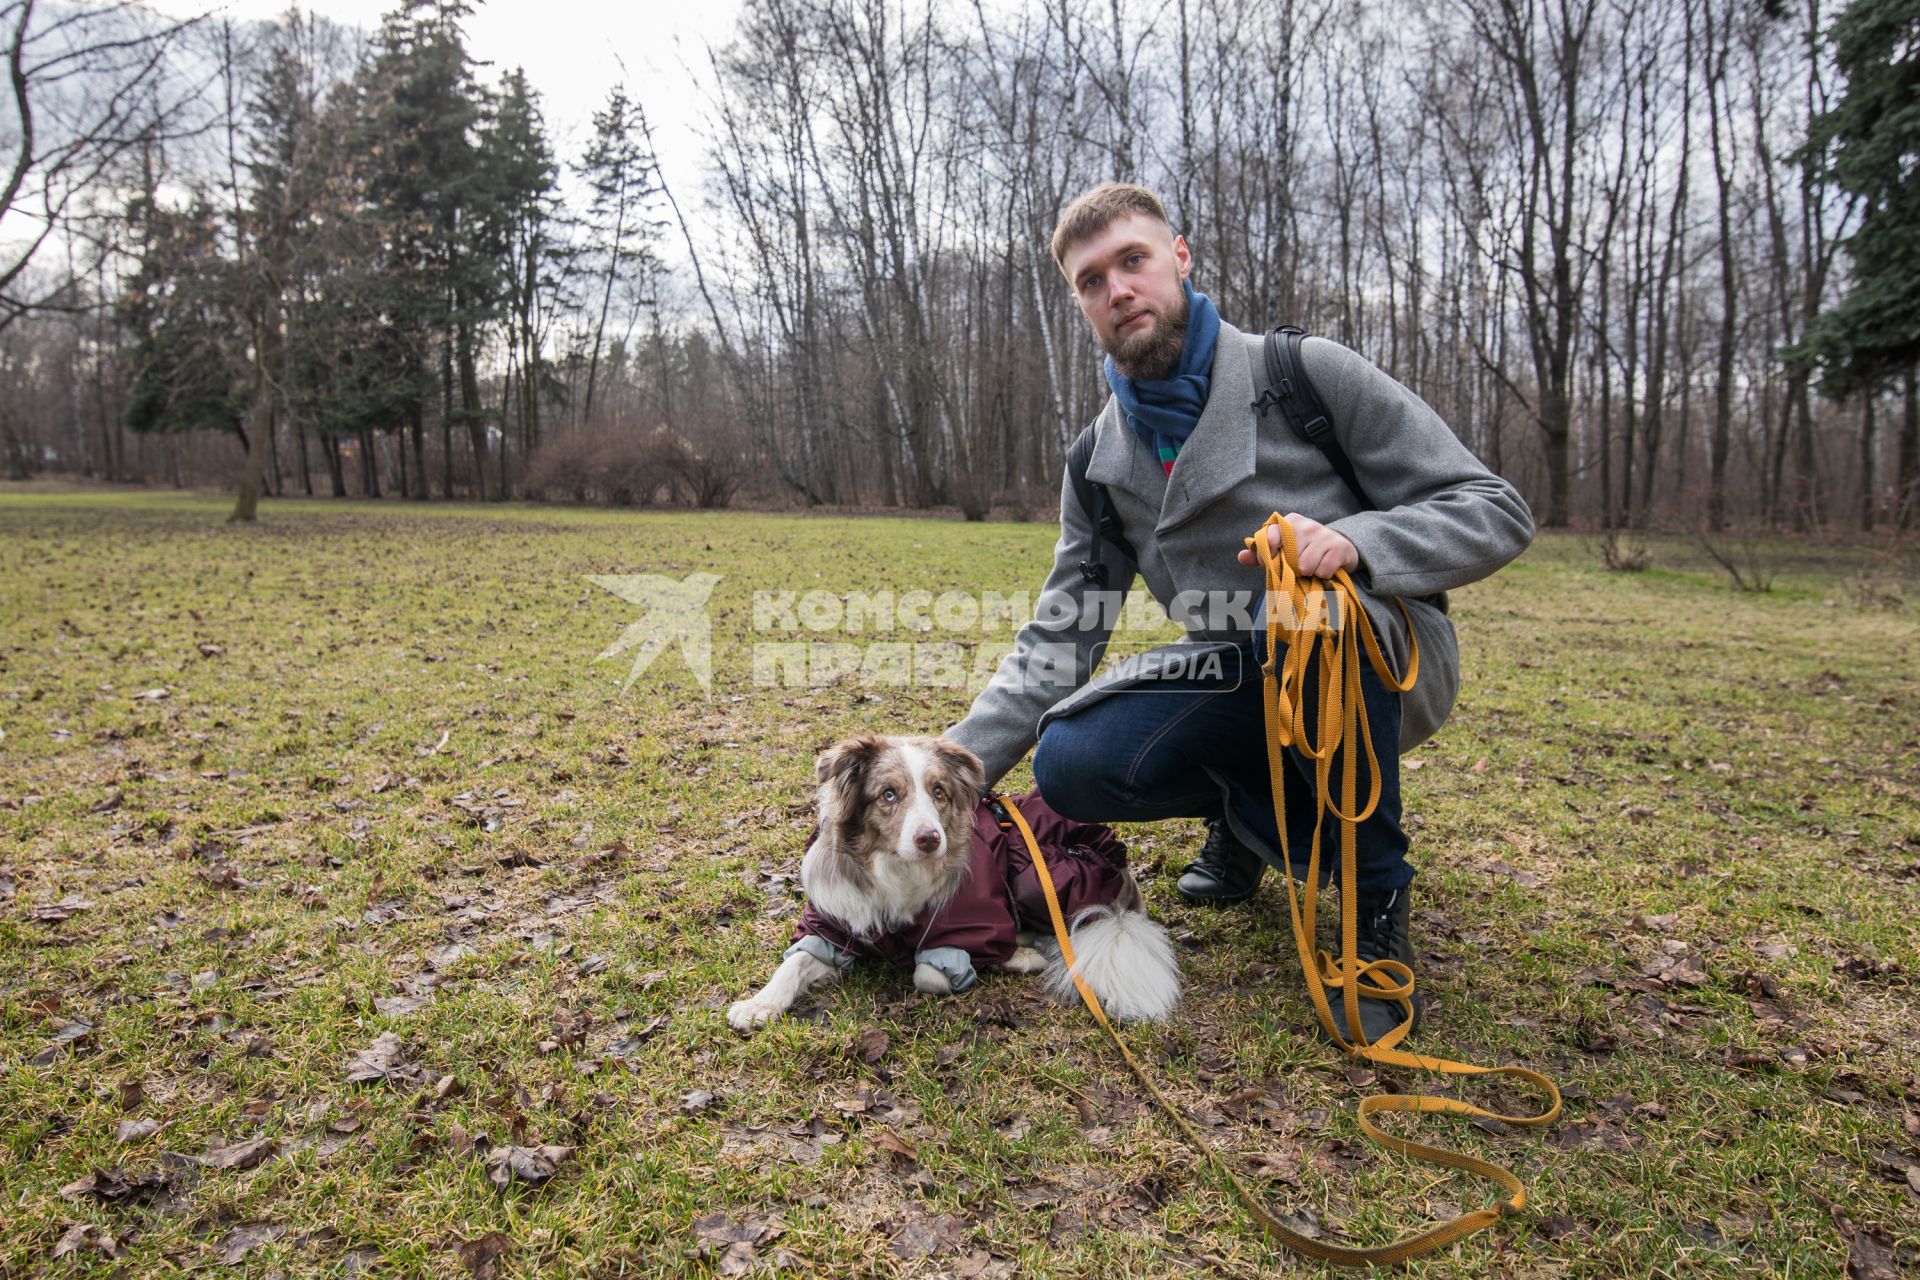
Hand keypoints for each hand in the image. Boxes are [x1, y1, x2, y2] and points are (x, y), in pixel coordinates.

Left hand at [1237, 512, 1358, 577]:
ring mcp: (1324, 534)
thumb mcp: (1283, 550)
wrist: (1340, 548)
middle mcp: (1306, 525)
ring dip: (1308, 573)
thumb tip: (1241, 557)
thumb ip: (1261, 554)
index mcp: (1289, 522)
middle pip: (1288, 559)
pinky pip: (1323, 570)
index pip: (1270, 538)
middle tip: (1298, 566)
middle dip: (1292, 568)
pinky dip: (1323, 575)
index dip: (1268, 555)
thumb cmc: (1304, 550)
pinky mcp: (1339, 547)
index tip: (1273, 562)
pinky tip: (1324, 568)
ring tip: (1312, 567)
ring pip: (1305, 566)